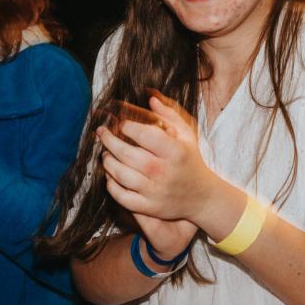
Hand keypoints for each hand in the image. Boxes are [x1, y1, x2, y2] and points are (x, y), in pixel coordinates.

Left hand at [96, 93, 209, 249]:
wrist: (202, 196)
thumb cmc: (190, 160)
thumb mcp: (187, 135)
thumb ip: (169, 115)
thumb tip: (150, 97)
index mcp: (175, 151)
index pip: (144, 135)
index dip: (128, 126)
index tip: (121, 123)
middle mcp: (164, 171)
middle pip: (127, 154)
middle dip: (109, 141)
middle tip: (102, 133)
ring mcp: (155, 191)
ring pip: (121, 175)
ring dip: (108, 161)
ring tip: (105, 153)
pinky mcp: (149, 206)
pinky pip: (122, 197)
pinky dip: (111, 185)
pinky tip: (109, 175)